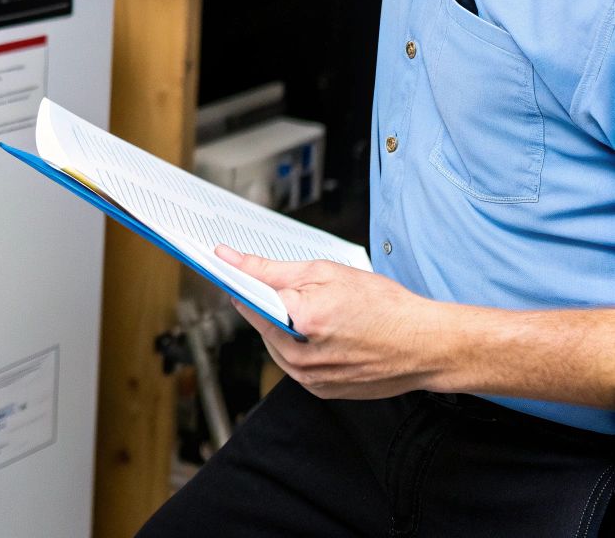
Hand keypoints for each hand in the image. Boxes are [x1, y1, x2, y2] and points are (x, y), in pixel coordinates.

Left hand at [216, 245, 457, 399]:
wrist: (426, 346)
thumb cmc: (384, 306)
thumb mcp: (326, 272)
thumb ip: (271, 268)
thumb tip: (230, 259)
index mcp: (299, 320)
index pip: (246, 298)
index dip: (238, 281)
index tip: (225, 269)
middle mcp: (299, 357)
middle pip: (260, 322)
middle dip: (271, 303)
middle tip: (299, 290)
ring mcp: (309, 379)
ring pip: (275, 343)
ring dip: (286, 325)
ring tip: (322, 314)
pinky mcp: (320, 391)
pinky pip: (294, 363)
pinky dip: (302, 346)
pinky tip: (327, 335)